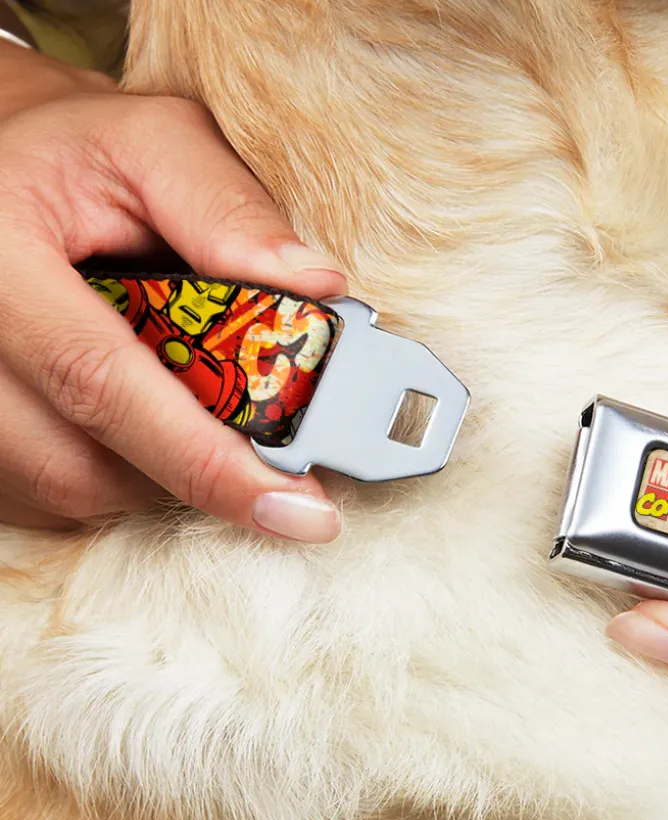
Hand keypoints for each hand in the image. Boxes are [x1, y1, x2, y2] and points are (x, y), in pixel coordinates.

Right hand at [0, 44, 346, 540]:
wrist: (2, 173)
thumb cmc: (79, 155)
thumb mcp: (154, 145)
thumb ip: (229, 210)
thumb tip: (318, 288)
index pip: (100, 382)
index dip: (205, 460)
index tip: (298, 508)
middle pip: (82, 464)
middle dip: (200, 479)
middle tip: (286, 480)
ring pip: (71, 490)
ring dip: (164, 478)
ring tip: (213, 426)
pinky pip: (52, 494)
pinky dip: (125, 477)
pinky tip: (156, 431)